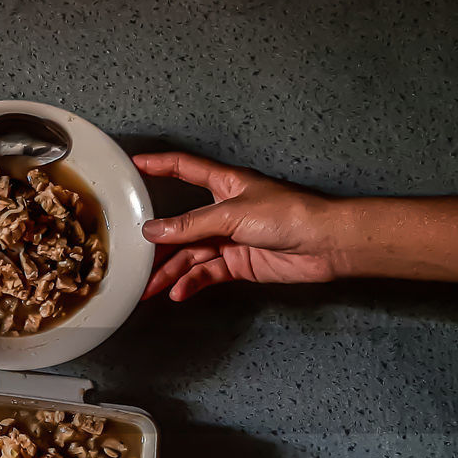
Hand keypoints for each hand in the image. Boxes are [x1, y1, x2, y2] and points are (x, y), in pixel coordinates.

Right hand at [134, 152, 351, 299]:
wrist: (326, 245)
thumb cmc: (291, 214)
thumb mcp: (232, 214)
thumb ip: (190, 225)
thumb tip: (154, 231)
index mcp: (225, 184)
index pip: (184, 169)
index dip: (159, 166)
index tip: (134, 166)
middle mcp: (224, 211)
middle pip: (181, 225)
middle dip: (157, 242)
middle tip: (132, 255)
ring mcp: (230, 238)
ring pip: (190, 255)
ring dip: (169, 271)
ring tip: (149, 287)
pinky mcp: (238, 263)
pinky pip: (206, 273)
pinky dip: (191, 282)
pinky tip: (178, 291)